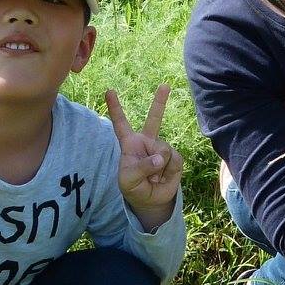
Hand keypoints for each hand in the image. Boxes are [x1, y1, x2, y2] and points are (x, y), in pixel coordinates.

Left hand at [105, 85, 181, 227]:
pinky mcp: (174, 157)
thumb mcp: (128, 180)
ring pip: (163, 150)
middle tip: (165, 85)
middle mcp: (146, 142)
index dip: (115, 108)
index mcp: (129, 144)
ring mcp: (161, 148)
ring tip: (153, 178)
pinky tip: (163, 177)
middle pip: (154, 119)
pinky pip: (174, 160)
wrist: (151, 199)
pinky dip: (168, 172)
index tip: (109, 91)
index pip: (121, 124)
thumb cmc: (134, 187)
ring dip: (158, 168)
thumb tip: (160, 157)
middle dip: (160, 102)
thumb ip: (141, 168)